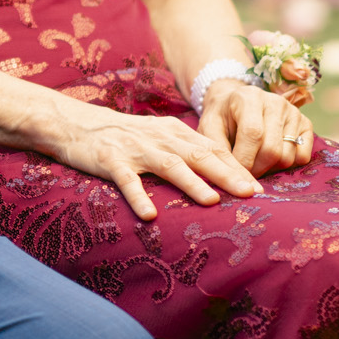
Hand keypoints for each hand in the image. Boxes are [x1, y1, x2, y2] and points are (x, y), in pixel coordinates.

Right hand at [40, 92, 257, 217]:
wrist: (77, 123)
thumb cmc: (125, 136)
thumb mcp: (159, 137)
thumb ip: (187, 152)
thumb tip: (222, 176)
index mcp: (175, 132)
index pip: (213, 148)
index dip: (237, 167)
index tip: (260, 188)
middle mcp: (160, 138)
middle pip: (199, 155)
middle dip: (227, 174)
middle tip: (250, 193)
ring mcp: (136, 149)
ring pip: (169, 165)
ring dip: (191, 182)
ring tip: (211, 200)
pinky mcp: (111, 161)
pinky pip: (127, 181)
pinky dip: (139, 196)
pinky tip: (150, 215)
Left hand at [197, 79, 314, 177]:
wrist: (236, 103)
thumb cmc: (221, 117)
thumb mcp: (209, 127)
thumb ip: (218, 150)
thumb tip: (231, 178)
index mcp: (249, 98)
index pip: (253, 134)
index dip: (244, 160)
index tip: (235, 176)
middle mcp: (275, 102)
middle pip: (272, 149)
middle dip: (256, 169)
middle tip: (244, 174)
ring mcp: (293, 112)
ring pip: (287, 156)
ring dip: (270, 169)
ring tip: (255, 162)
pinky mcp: (306, 124)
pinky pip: (302, 157)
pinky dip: (287, 166)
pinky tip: (271, 159)